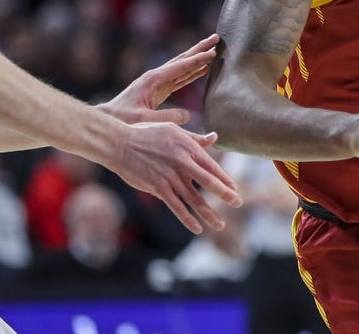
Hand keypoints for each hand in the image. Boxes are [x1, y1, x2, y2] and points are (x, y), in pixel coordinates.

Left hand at [98, 34, 219, 124]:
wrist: (107, 120)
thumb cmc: (122, 120)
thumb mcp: (144, 120)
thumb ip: (166, 118)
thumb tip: (188, 115)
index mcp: (153, 79)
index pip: (180, 67)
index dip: (198, 60)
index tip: (213, 52)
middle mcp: (156, 76)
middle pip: (182, 59)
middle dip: (200, 49)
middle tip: (217, 38)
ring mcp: (157, 82)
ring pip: (182, 67)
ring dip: (198, 59)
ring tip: (213, 50)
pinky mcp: (158, 90)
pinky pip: (180, 78)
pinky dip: (192, 72)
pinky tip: (202, 70)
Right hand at [110, 121, 241, 233]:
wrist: (120, 143)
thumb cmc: (147, 134)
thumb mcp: (173, 130)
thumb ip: (194, 138)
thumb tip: (214, 137)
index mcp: (187, 148)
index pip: (212, 166)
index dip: (224, 179)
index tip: (234, 188)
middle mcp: (182, 163)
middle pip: (208, 182)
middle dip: (225, 194)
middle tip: (238, 203)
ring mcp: (170, 177)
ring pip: (193, 199)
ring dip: (208, 213)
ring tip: (220, 225)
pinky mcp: (158, 188)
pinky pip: (176, 207)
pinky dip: (187, 219)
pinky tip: (197, 228)